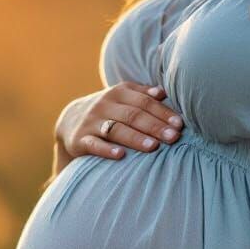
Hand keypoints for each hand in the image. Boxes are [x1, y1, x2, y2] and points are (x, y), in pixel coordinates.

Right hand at [55, 82, 184, 162]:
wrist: (69, 121)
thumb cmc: (108, 111)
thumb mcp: (122, 98)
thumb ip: (142, 94)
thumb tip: (162, 93)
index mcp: (118, 93)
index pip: (144, 102)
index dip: (162, 113)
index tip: (179, 125)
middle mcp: (105, 105)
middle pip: (133, 115)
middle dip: (155, 126)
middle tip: (174, 137)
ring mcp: (92, 122)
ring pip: (116, 129)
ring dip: (136, 138)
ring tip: (154, 146)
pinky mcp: (80, 140)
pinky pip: (94, 145)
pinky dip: (107, 150)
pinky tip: (120, 155)